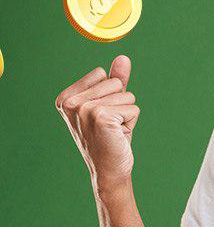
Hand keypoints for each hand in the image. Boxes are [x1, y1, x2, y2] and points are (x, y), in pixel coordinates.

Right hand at [55, 55, 139, 197]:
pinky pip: (133, 108)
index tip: (101, 115)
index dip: (110, 94)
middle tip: (109, 125)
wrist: (109, 169)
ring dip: (126, 113)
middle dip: (120, 103)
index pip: (102, 74)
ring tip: (114, 130)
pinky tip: (118, 134)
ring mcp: (85, 110)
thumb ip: (115, 80)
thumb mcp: (109, 104)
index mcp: (66, 98)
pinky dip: (131, 121)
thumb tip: (123, 57)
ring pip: (126, 95)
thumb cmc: (109, 136)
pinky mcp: (102, 117)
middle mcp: (72, 103)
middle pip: (115, 83)